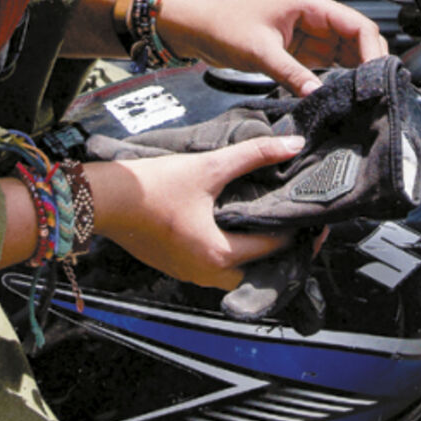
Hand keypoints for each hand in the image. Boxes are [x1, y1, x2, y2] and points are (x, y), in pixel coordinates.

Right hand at [89, 136, 306, 288]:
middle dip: (281, 252)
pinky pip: (215, 271)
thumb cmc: (156, 185)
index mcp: (220, 253)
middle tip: (297, 226)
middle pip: (259, 271)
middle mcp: (207, 274)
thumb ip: (255, 154)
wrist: (106, 200)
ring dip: (256, 256)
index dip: (298, 230)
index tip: (315, 215)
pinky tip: (238, 231)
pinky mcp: (176, 269)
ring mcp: (189, 275)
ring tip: (273, 227)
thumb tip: (294, 144)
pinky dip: (233, 256)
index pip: (274, 246)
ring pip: (237, 275)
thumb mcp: (210, 166)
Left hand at [165, 0, 387, 95]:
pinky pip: (331, 64)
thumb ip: (291, 73)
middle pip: (359, 40)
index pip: (359, 25)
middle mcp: (317, 18)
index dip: (373, 51)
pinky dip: (340, 78)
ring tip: (363, 97)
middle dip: (370, 63)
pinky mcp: (303, 52)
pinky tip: (343, 94)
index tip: (376, 76)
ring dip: (357, 72)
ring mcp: (312, 36)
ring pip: (348, 53)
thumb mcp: (260, 51)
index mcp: (312, 6)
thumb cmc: (225, 26)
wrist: (199, 28)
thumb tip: (317, 93)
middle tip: (374, 92)